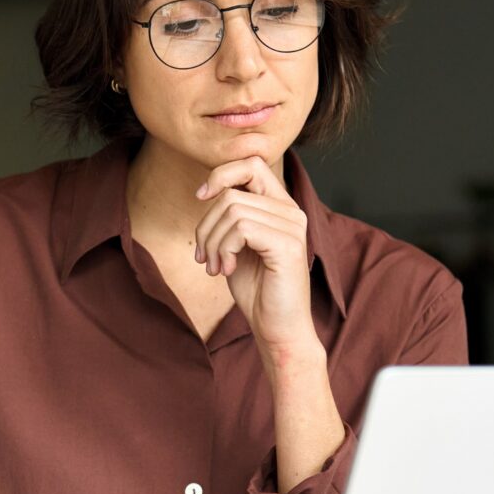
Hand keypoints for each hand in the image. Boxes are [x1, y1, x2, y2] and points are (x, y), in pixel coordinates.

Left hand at [193, 155, 319, 359]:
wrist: (277, 329)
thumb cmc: (257, 290)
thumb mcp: (237, 245)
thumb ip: (230, 217)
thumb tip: (207, 191)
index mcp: (281, 207)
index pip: (252, 164)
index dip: (221, 174)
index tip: (201, 197)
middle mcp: (291, 212)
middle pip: (231, 192)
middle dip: (206, 225)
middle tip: (204, 256)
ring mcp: (292, 227)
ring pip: (232, 210)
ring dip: (212, 241)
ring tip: (214, 266)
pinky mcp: (287, 246)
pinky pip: (241, 228)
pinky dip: (224, 249)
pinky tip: (225, 270)